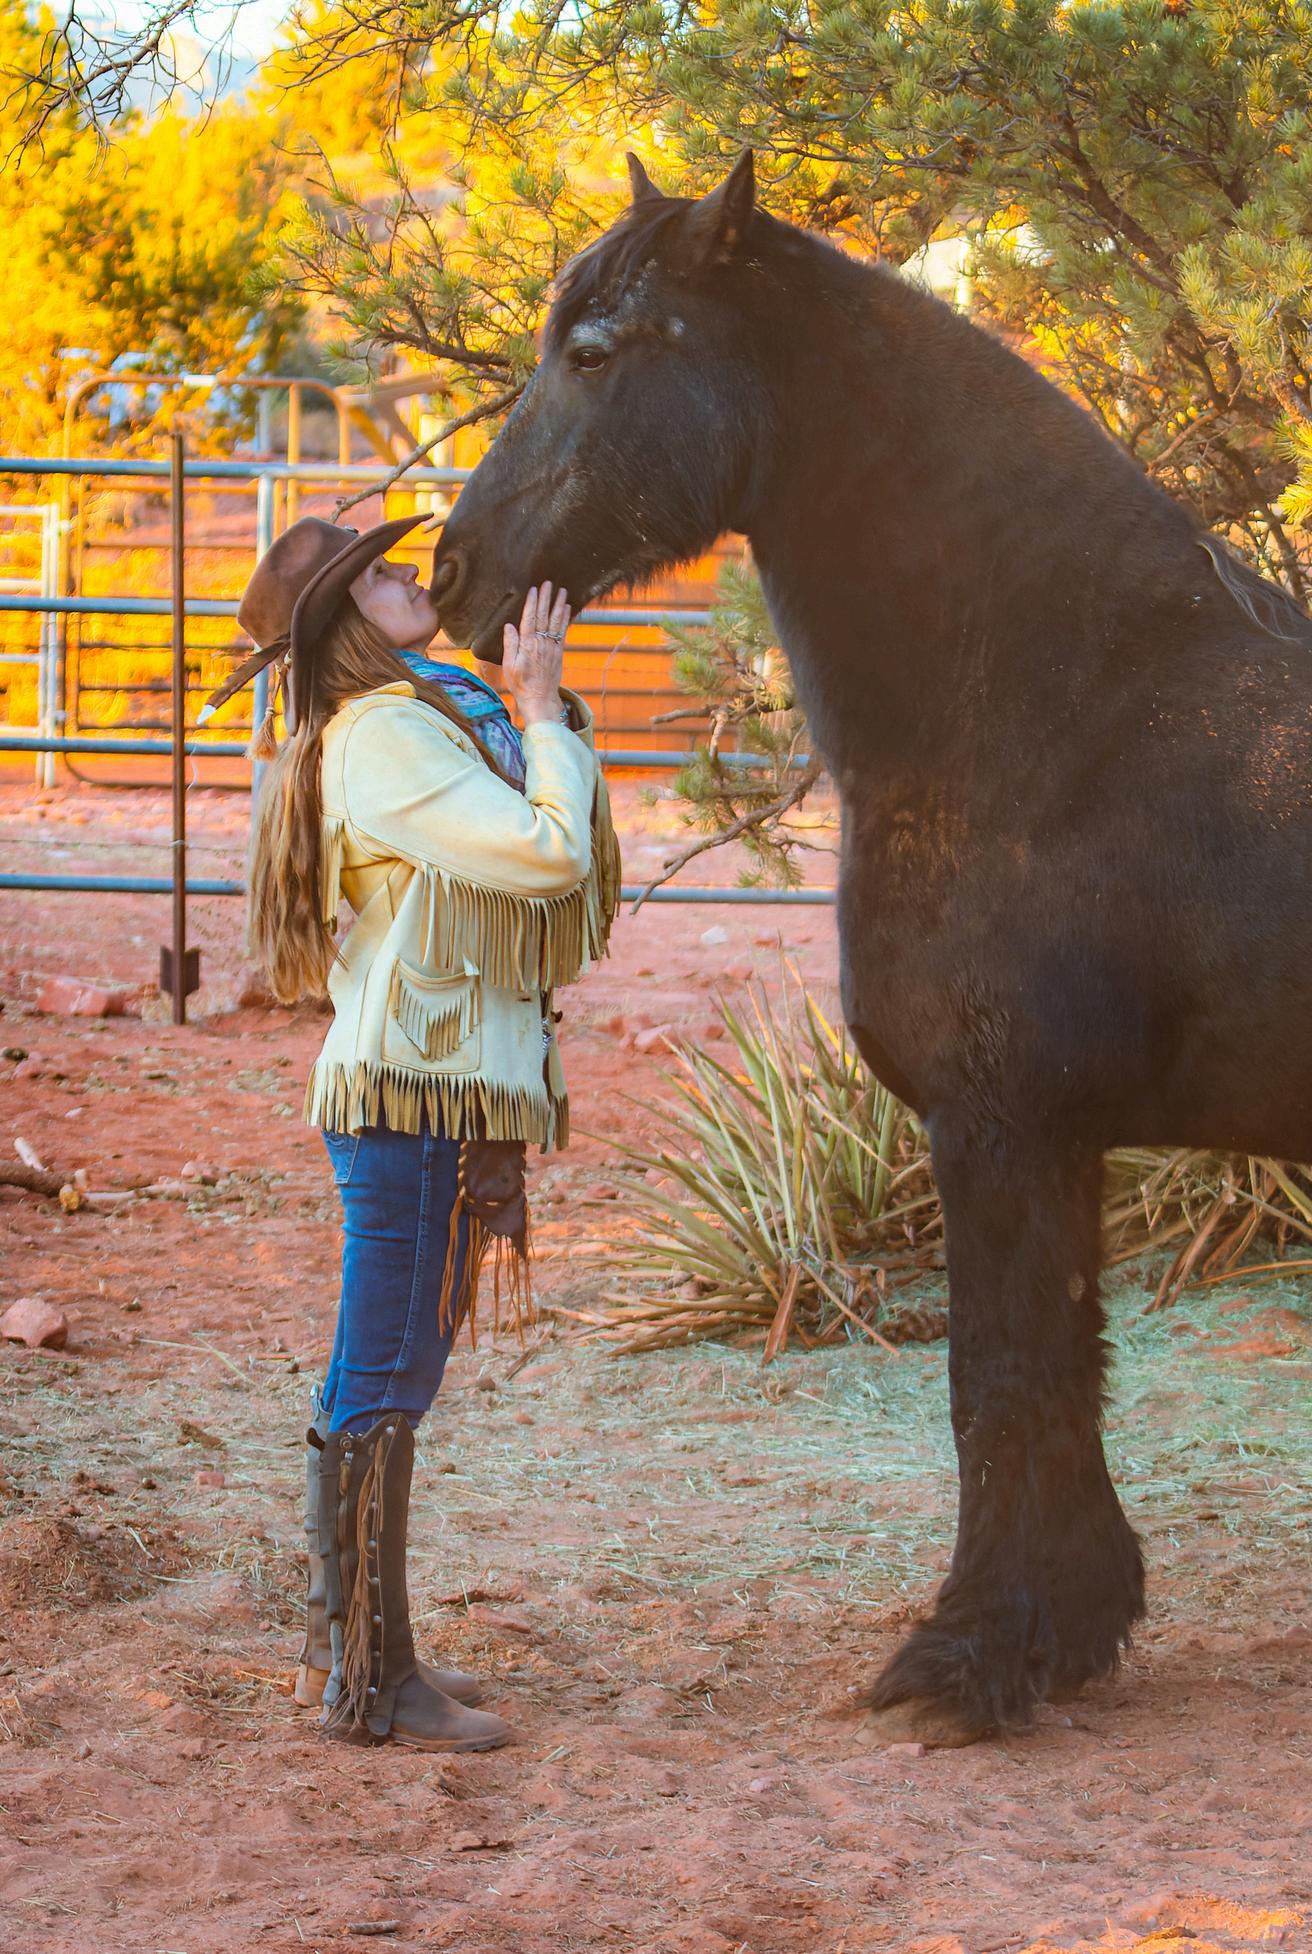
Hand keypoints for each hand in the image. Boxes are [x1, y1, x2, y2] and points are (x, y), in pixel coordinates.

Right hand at [503, 583, 570, 725]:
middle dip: (546, 598)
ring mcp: (552, 647)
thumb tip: (509, 625)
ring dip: (559, 604)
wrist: (540, 698)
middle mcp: (541, 643)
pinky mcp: (559, 652)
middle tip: (549, 583)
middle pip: (544, 615)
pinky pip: (563, 631)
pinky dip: (565, 619)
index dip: (532, 602)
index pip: (530, 618)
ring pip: (556, 621)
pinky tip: (567, 608)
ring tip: (562, 591)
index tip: (534, 589)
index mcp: (527, 644)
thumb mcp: (509, 665)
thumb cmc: (521, 683)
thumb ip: (510, 644)